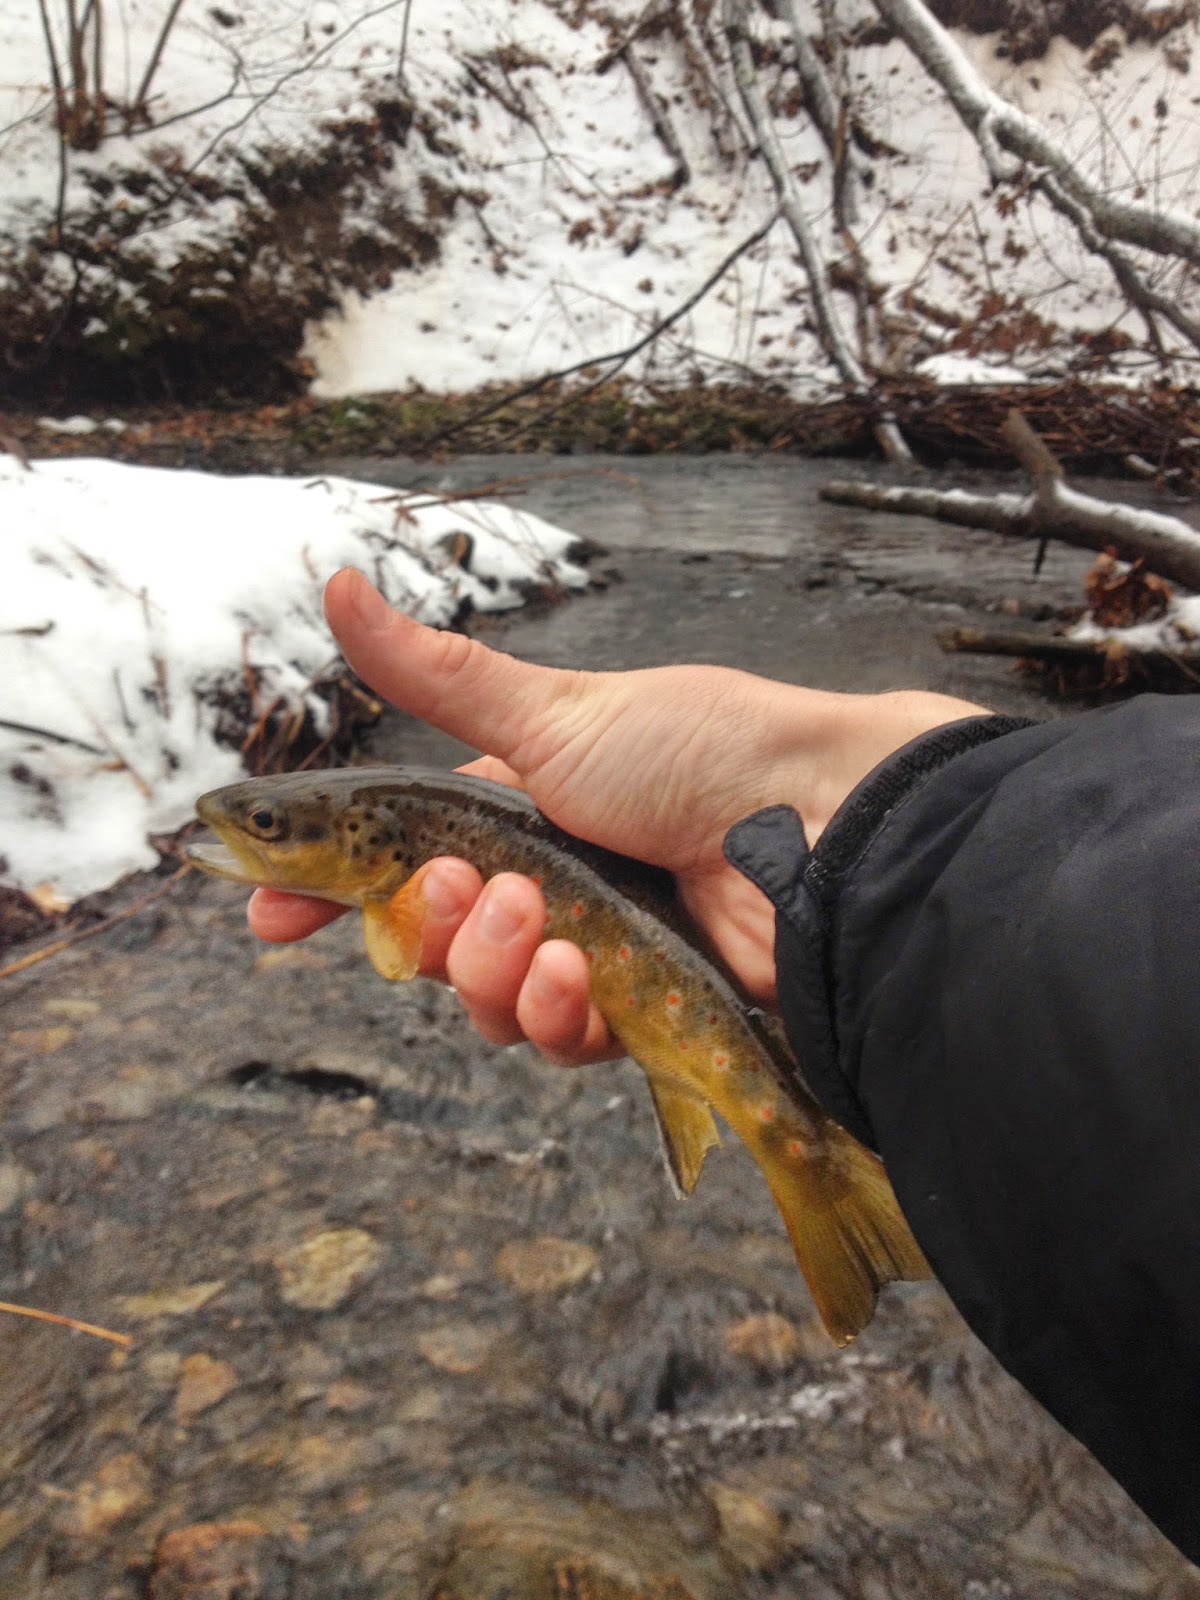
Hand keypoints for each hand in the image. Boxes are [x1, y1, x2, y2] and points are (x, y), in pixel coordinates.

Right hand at [249, 568, 987, 1062]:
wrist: (821, 827)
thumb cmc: (701, 750)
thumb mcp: (554, 711)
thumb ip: (437, 673)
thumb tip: (340, 585)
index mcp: (520, 810)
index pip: (399, 858)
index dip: (332, 893)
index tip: (272, 915)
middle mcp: (550, 885)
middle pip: (434, 940)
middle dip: (424, 925)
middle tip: (453, 888)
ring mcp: (594, 952)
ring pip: (487, 998)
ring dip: (487, 967)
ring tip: (532, 922)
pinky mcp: (641, 1015)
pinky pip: (560, 1037)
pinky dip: (552, 1010)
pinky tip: (572, 975)